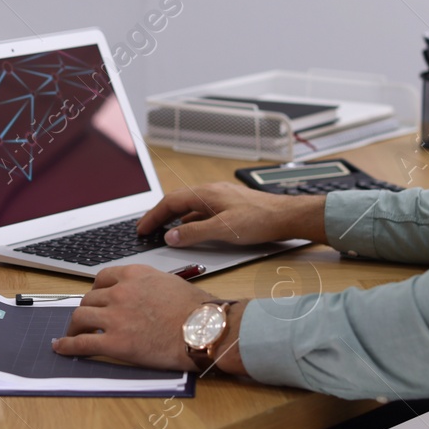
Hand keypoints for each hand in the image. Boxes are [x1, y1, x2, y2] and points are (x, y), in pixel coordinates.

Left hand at [52, 264, 217, 370]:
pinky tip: (60, 348)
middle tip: (85, 321)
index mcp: (134, 275)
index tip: (95, 299)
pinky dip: (67, 346)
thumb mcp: (169, 283)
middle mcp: (121, 292)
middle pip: (89, 299)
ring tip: (71, 335)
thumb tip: (140, 296)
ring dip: (73, 327)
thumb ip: (147, 286)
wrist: (205, 330)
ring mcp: (116, 317)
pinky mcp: (116, 343)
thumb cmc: (197, 310)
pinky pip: (82, 343)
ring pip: (80, 318)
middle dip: (86, 310)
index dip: (96, 291)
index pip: (102, 278)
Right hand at [135, 181, 326, 246]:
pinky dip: (190, 220)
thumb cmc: (260, 220)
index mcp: (206, 194)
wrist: (287, 216)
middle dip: (159, 215)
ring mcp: (221, 198)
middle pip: (177, 202)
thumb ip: (195, 233)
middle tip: (146, 228)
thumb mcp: (224, 230)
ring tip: (163, 230)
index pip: (170, 202)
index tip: (141, 228)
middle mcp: (211, 192)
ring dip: (174, 218)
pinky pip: (201, 210)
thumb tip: (171, 237)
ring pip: (190, 206)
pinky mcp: (229, 206)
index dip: (153, 216)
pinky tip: (192, 230)